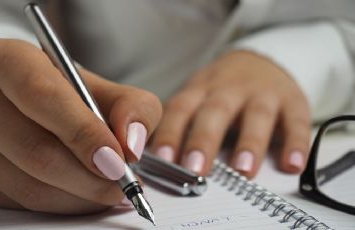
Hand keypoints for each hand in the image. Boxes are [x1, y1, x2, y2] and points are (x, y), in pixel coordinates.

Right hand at [0, 39, 161, 213]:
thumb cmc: (78, 97)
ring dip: (79, 196)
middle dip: (87, 176)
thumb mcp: (114, 92)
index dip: (83, 132)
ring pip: (28, 184)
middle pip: (33, 148)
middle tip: (122, 183)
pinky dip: (63, 205)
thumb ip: (134, 109)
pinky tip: (85, 194)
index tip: (117, 159)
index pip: (42, 97)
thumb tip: (130, 144)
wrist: (47, 109)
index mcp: (7, 60)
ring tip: (110, 190)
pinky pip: (21, 202)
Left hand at [151, 50, 310, 177]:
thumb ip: (180, 125)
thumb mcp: (197, 97)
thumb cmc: (222, 90)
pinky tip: (292, 165)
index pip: (180, 110)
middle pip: (215, 112)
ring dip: (250, 143)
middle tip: (195, 169)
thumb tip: (155, 162)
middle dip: (204, 140)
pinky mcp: (292, 101)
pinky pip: (296, 121)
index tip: (162, 159)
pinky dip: (296, 143)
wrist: (261, 61)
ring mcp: (262, 93)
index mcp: (200, 90)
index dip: (170, 133)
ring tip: (243, 170)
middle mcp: (229, 89)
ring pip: (256, 116)